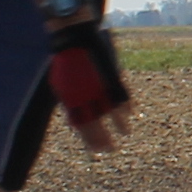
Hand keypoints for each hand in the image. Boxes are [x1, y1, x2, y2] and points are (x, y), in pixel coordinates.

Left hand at [46, 24, 135, 151]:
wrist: (74, 40)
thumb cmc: (64, 63)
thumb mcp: (60, 87)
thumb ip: (68, 106)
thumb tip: (74, 124)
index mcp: (71, 101)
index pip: (82, 128)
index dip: (90, 141)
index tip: (97, 151)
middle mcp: (86, 97)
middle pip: (97, 124)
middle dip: (104, 140)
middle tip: (111, 150)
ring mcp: (99, 87)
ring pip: (112, 112)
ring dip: (120, 125)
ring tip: (125, 133)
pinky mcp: (110, 77)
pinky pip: (121, 95)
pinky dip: (127, 106)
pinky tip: (132, 114)